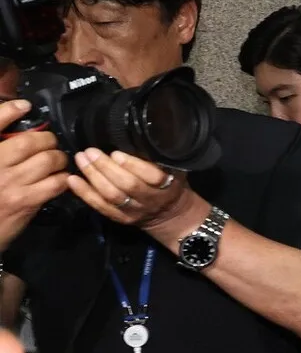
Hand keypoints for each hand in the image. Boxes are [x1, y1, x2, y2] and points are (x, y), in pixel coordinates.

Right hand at [0, 100, 69, 250]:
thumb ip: (1, 145)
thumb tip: (17, 121)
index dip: (9, 110)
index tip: (25, 106)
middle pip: (29, 142)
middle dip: (46, 140)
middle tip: (49, 144)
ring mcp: (10, 183)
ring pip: (47, 160)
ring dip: (58, 158)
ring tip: (56, 162)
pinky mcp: (25, 201)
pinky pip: (55, 182)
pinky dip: (62, 178)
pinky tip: (58, 180)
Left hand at [67, 148, 192, 228]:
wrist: (170, 213)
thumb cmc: (171, 182)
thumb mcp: (175, 168)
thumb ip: (160, 156)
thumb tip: (140, 133)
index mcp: (168, 185)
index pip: (152, 176)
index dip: (133, 165)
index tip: (116, 153)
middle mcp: (151, 199)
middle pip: (127, 185)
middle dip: (106, 168)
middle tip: (90, 151)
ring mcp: (135, 211)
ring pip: (112, 196)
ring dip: (93, 177)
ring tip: (81, 159)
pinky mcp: (121, 219)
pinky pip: (101, 207)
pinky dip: (85, 194)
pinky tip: (73, 180)